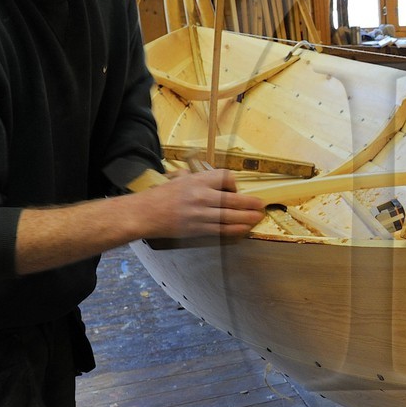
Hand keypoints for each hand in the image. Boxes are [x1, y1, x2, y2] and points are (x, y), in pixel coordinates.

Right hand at [138, 168, 267, 238]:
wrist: (144, 214)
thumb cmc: (160, 196)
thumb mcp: (177, 179)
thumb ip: (192, 177)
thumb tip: (204, 176)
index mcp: (197, 180)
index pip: (225, 177)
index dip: (233, 183)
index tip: (233, 189)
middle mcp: (201, 196)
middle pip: (234, 199)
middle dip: (251, 203)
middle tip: (261, 205)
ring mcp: (201, 214)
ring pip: (231, 216)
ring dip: (248, 218)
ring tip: (258, 218)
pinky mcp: (198, 229)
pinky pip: (222, 230)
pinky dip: (236, 230)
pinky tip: (244, 229)